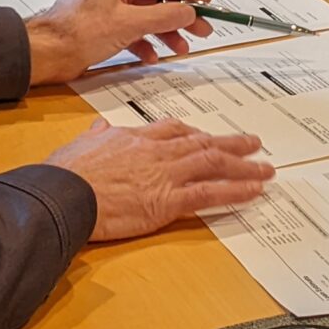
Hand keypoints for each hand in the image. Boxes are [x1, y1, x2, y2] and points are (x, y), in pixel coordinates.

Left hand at [24, 0, 214, 82]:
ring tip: (180, 48)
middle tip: (202, 30)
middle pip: (154, 1)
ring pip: (144, 18)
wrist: (46, 54)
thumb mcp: (129, 24)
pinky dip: (142, 43)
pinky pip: (130, 30)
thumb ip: (163, 18)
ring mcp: (105, 5)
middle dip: (178, 18)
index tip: (206, 0)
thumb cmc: (76, 32)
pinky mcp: (100, 25)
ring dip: (162, 34)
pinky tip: (151, 56)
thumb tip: (188, 12)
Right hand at [46, 121, 273, 239]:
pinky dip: (236, 190)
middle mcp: (156, 151)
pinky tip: (254, 189)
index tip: (206, 135)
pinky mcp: (169, 200)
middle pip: (201, 142)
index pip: (171, 130)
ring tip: (265, 166)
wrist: (64, 194)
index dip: (193, 133)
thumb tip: (100, 129)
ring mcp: (165, 174)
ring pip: (214, 162)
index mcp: (133, 138)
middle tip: (253, 142)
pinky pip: (210, 192)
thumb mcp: (78, 146)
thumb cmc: (65, 175)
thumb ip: (95, 137)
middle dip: (230, 142)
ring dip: (244, 164)